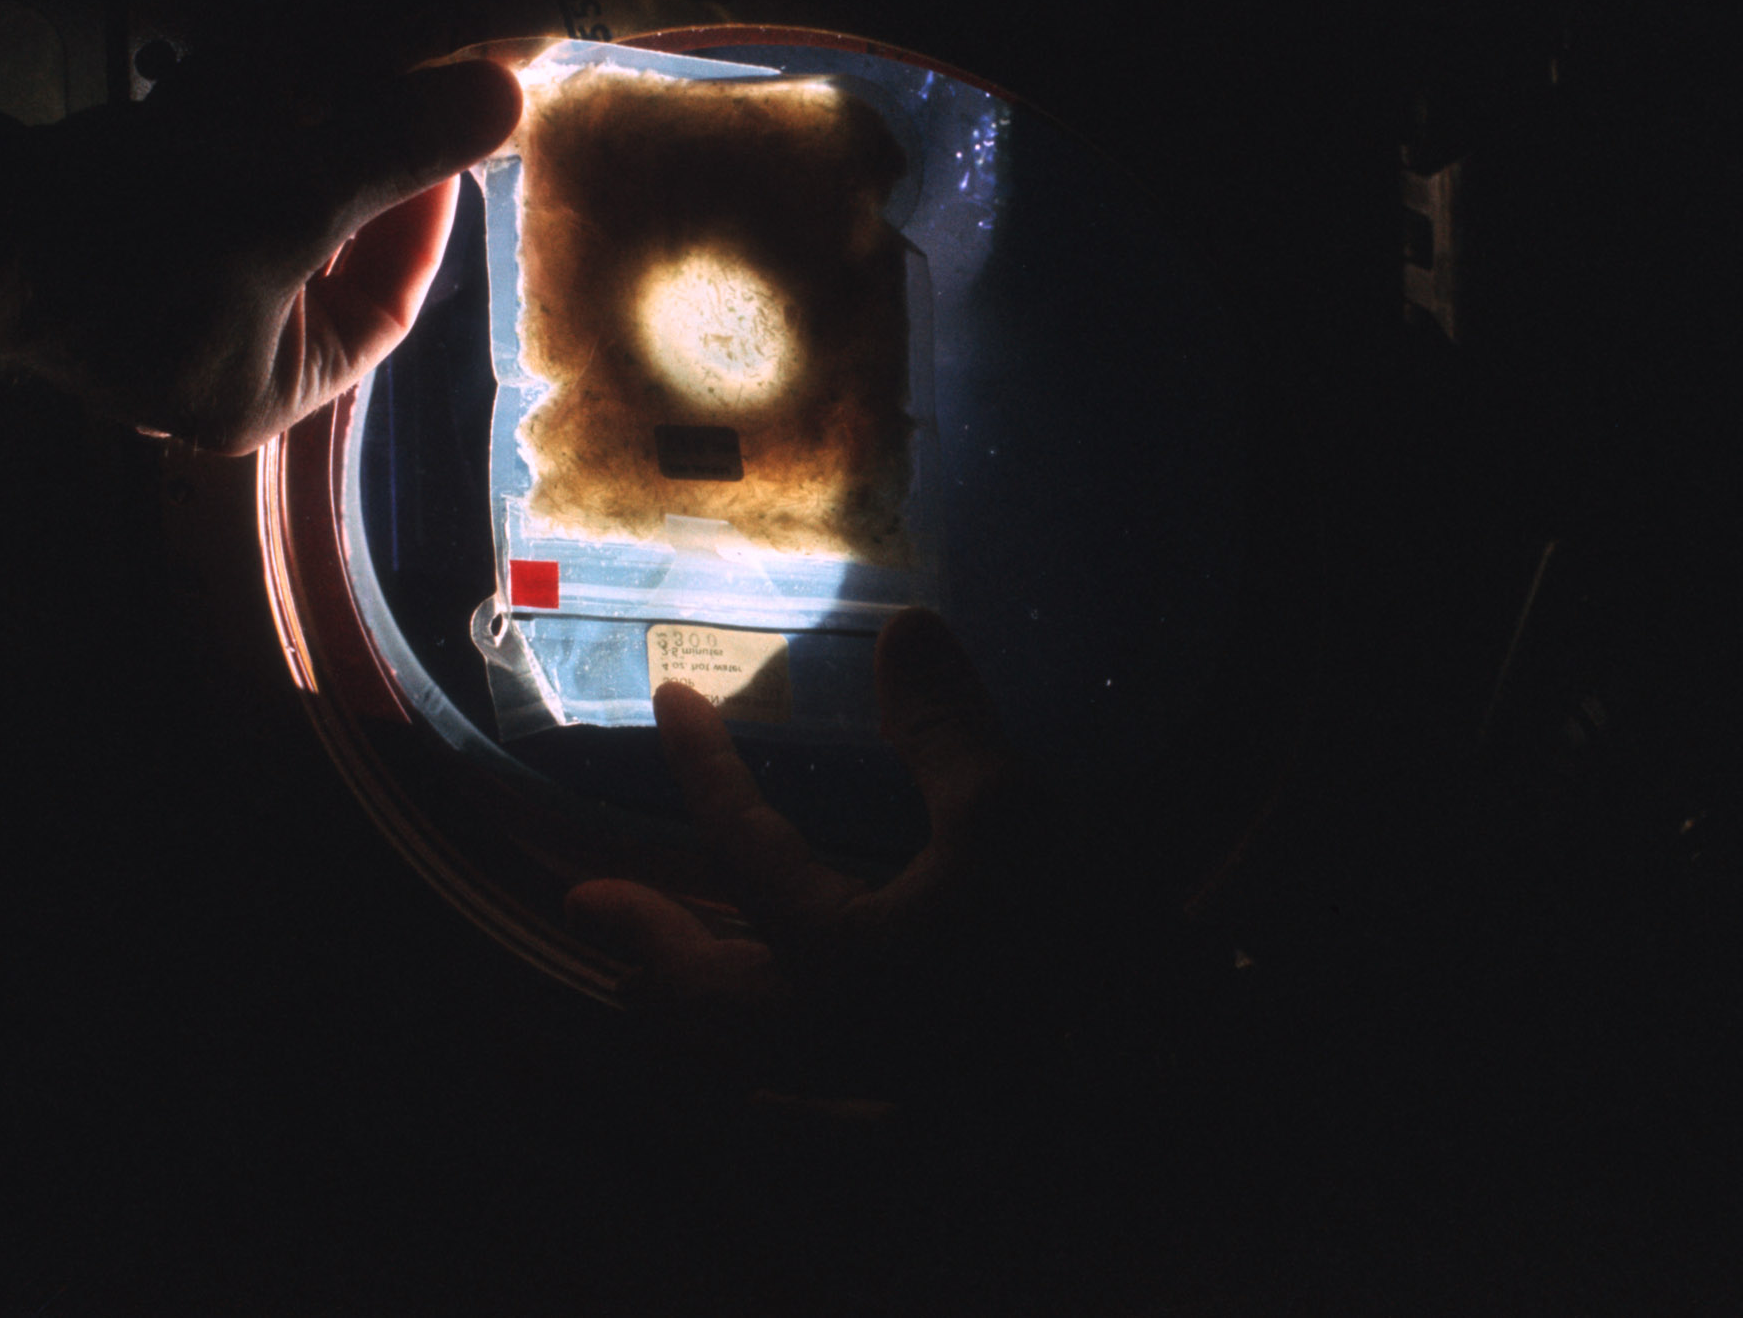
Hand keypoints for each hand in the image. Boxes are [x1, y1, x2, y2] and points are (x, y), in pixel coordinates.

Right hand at [15, 54, 521, 453]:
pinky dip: (203, 118)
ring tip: (290, 67)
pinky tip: (217, 67)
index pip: (383, 307)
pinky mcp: (92, 224)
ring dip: (270, 126)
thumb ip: (396, 152)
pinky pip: (177, 170)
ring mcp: (141, 287)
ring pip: (244, 196)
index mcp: (262, 387)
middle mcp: (204, 350)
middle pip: (315, 245)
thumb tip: (504, 105)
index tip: (440, 136)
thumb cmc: (124, 242)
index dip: (424, 219)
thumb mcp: (289, 197)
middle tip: (373, 83)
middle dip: (339, 155)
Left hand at [565, 609, 1033, 1105]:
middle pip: (708, 992)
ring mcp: (872, 1090)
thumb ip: (943, 725)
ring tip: (647, 989)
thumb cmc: (1071, 938)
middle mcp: (830, 1035)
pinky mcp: (922, 1117)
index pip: (743, 844)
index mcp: (835, 957)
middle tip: (587, 903)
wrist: (1155, 1072)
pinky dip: (777, 1086)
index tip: (670, 703)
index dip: (703, 767)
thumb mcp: (1008, 812)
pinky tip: (772, 1083)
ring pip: (751, 1057)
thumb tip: (902, 625)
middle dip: (647, 941)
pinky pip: (819, 1109)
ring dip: (695, 1014)